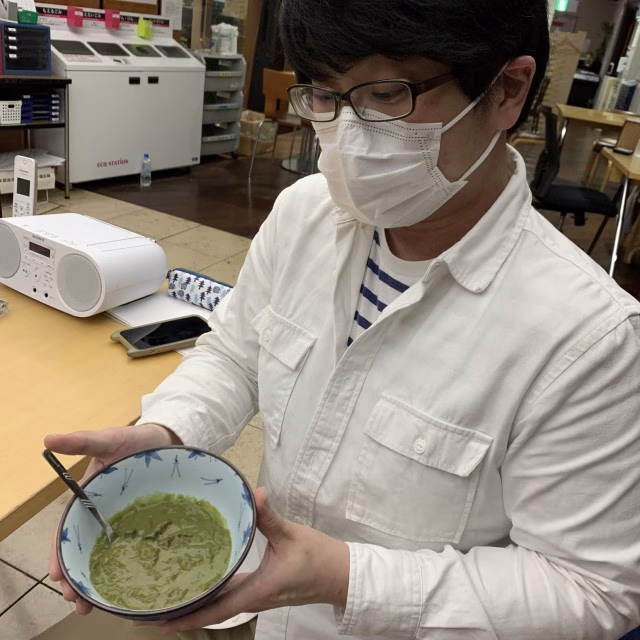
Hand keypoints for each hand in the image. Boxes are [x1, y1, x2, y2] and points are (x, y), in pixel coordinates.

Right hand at [44, 423, 180, 614]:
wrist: (167, 439)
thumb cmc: (134, 439)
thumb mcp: (108, 438)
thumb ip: (82, 441)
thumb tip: (49, 440)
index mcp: (89, 496)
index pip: (69, 528)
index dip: (61, 551)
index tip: (57, 575)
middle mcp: (103, 512)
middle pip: (86, 547)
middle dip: (78, 575)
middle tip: (77, 601)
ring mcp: (125, 518)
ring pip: (107, 552)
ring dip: (99, 577)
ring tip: (94, 605)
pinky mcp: (145, 521)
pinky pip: (135, 545)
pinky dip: (127, 564)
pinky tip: (128, 585)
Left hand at [160, 487, 349, 634]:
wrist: (340, 574)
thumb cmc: (318, 558)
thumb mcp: (292, 535)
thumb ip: (270, 516)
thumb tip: (255, 492)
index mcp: (259, 590)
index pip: (217, 610)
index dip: (189, 617)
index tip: (162, 621)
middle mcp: (254, 598)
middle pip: (212, 612)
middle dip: (184, 613)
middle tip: (154, 607)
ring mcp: (258, 596)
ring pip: (221, 606)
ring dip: (197, 605)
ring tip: (171, 596)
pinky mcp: (263, 590)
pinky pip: (232, 597)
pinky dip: (213, 595)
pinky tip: (204, 583)